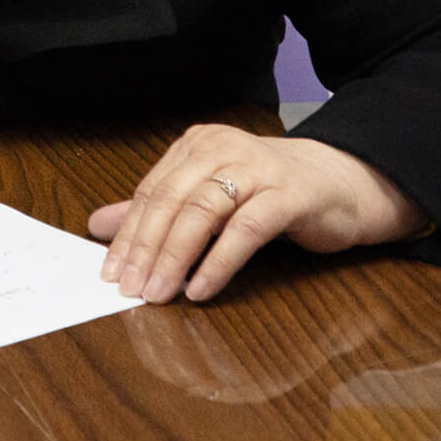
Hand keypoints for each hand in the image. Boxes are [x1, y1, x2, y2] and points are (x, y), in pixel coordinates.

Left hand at [88, 126, 427, 303]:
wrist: (342, 183)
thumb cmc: (269, 192)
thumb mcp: (210, 197)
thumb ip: (156, 211)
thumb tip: (97, 226)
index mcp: (196, 146)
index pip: (152, 192)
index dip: (128, 234)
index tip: (109, 273)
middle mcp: (221, 149)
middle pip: (170, 201)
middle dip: (144, 248)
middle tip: (128, 288)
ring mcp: (256, 168)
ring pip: (202, 212)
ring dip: (174, 257)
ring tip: (158, 293)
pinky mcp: (288, 194)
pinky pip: (245, 230)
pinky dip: (218, 261)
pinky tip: (202, 289)